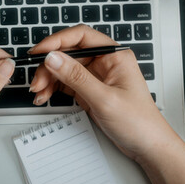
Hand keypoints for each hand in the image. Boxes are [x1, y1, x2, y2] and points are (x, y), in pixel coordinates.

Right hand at [29, 25, 184, 183]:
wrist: (147, 146)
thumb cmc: (139, 122)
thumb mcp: (104, 99)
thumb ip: (76, 77)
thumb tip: (53, 58)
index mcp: (114, 56)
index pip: (81, 37)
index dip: (56, 41)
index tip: (38, 52)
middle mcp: (104, 62)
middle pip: (68, 53)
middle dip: (48, 66)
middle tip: (37, 82)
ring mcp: (96, 76)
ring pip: (63, 68)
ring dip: (48, 79)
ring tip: (39, 93)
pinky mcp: (89, 90)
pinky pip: (65, 83)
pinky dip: (52, 88)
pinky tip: (44, 97)